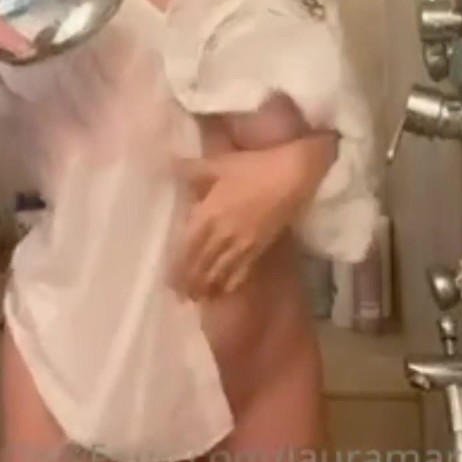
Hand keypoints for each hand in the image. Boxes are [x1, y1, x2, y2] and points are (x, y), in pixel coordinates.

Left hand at [169, 134, 336, 298]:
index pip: (187, 248)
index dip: (178, 267)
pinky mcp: (260, 246)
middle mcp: (222, 235)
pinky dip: (231, 282)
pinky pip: (242, 270)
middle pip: (202, 264)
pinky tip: (225, 289)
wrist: (292, 177)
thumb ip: (192, 169)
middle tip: (180, 296)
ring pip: (220, 271)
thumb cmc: (253, 167)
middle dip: (190, 282)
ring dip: (207, 286)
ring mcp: (242, 244)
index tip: (168, 281)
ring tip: (197, 298)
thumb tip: (169, 164)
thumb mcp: (219, 164)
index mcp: (209, 215)